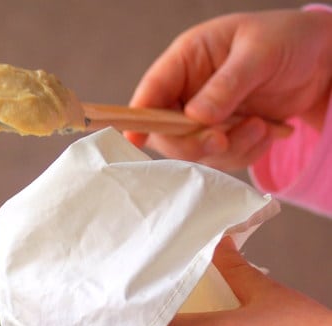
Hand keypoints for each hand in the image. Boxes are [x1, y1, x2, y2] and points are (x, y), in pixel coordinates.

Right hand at [127, 9, 331, 169]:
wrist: (323, 63)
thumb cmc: (288, 40)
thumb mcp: (259, 53)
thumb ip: (227, 85)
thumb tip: (196, 117)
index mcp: (188, 59)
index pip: (152, 91)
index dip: (140, 116)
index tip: (136, 139)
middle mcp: (190, 91)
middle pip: (168, 133)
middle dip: (195, 142)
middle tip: (223, 139)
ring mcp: (206, 117)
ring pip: (197, 152)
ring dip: (230, 148)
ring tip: (261, 125)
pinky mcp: (225, 136)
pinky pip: (223, 161)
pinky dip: (246, 154)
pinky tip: (268, 131)